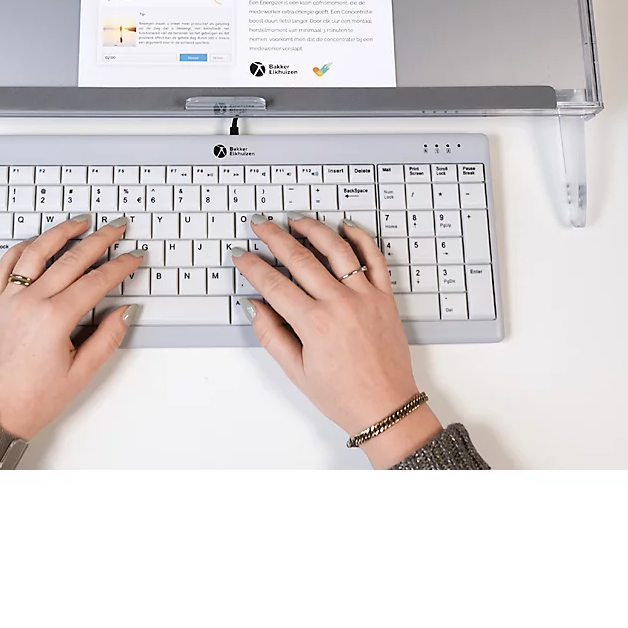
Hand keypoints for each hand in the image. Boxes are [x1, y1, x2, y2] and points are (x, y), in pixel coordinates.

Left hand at [0, 215, 141, 441]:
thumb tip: (125, 310)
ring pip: (36, 252)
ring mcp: (9, 299)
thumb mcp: (80, 374)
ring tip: (80, 222)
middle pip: (71, 259)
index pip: (97, 281)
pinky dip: (22, 248)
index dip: (120, 266)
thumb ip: (107, 338)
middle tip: (117, 227)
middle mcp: (31, 302)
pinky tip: (36, 242)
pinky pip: (6, 265)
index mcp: (55, 318)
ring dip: (60, 232)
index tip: (134, 257)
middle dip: (99, 239)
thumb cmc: (33, 400)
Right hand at [233, 215, 442, 467]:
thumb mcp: (296, 372)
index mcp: (314, 324)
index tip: (241, 255)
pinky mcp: (385, 297)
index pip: (273, 284)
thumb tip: (254, 306)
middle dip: (274, 237)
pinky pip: (374, 258)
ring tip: (297, 219)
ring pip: (336, 249)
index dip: (252, 266)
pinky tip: (346, 227)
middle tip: (260, 224)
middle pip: (299, 258)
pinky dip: (361, 238)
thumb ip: (271, 335)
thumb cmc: (343, 396)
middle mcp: (340, 304)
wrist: (387, 408)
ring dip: (313, 229)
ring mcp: (365, 297)